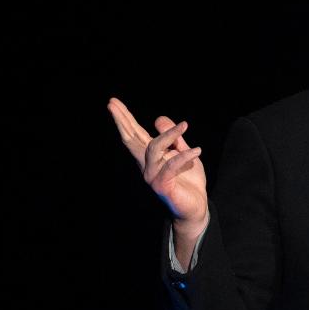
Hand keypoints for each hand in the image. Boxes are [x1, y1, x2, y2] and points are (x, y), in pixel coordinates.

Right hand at [107, 97, 207, 227]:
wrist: (196, 207)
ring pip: (154, 148)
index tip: (113, 102)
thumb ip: (173, 138)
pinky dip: (184, 156)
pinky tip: (197, 150)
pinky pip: (171, 166)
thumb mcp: (182, 153)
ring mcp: (152, 176)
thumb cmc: (188, 180)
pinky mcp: (162, 185)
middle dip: (122, 120)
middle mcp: (147, 165)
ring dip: (169, 134)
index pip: (134, 134)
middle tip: (111, 103)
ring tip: (185, 125)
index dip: (124, 119)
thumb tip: (158, 118)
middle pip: (131, 139)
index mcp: (151, 156)